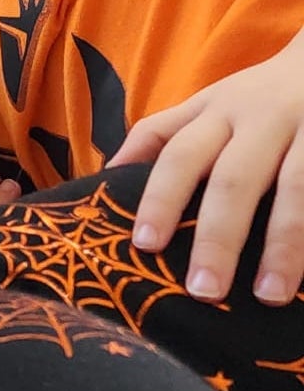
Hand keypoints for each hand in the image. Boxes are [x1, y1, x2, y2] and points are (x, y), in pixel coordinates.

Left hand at [109, 36, 303, 305]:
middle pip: (235, 180)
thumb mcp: (209, 101)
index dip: (161, 198)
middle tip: (202, 291)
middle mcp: (264, 120)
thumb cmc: (260, 95)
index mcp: (219, 112)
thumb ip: (161, 134)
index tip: (145, 245)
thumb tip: (106, 174)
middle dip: (217, 237)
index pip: (180, 155)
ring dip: (284, 244)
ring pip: (298, 189)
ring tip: (269, 295)